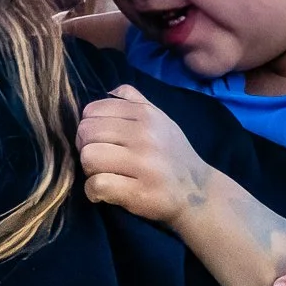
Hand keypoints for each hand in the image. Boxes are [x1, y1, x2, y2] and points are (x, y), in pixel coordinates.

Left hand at [76, 85, 210, 234]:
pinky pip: (97, 185)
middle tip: (101, 161)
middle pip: (86, 133)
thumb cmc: (173, 155)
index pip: (92, 111)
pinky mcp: (140, 192)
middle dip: (86, 148)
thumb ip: (135, 101)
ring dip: (90, 170)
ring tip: (104, 175)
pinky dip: (94, 192)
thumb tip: (108, 91)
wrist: (199, 193)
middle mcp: (145, 135)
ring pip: (88, 157)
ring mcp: (144, 164)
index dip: (89, 128)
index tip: (100, 142)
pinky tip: (104, 193)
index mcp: (146, 114)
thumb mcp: (161, 120)